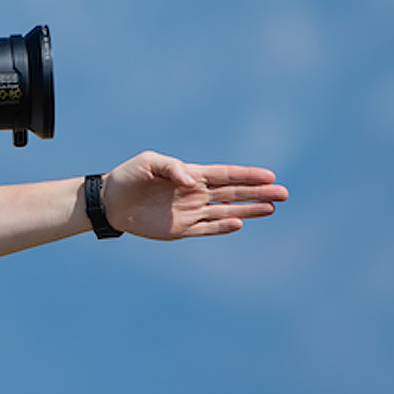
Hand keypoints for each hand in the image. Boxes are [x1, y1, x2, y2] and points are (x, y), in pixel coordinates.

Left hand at [102, 151, 287, 239]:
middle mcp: (196, 193)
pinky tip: (239, 223)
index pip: (226, 175)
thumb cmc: (128, 177)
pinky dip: (223, 227)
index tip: (270, 176)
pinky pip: (207, 229)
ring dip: (249, 209)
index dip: (248, 175)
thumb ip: (172, 168)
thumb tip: (193, 181)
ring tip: (272, 208)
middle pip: (234, 193)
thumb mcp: (148, 163)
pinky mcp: (181, 229)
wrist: (109, 202)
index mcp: (190, 174)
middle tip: (283, 193)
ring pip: (226, 211)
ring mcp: (190, 212)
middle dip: (258, 193)